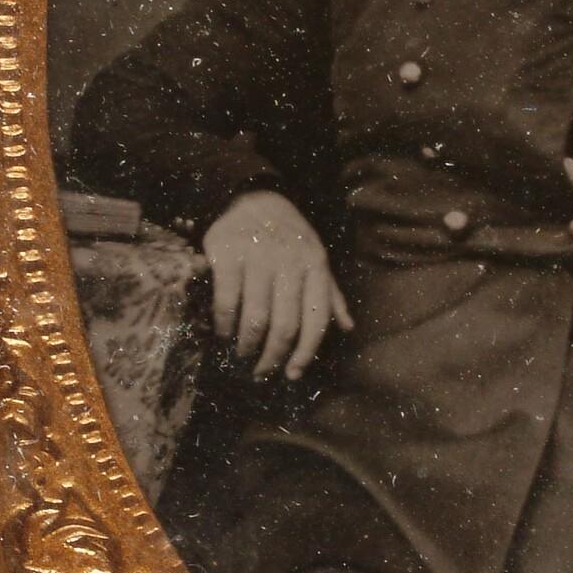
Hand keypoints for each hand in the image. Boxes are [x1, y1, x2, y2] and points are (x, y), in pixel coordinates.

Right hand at [202, 190, 352, 379]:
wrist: (254, 199)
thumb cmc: (290, 238)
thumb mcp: (316, 260)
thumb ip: (331, 295)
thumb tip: (348, 327)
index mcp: (317, 266)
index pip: (316, 320)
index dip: (305, 352)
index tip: (293, 373)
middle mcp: (290, 262)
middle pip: (285, 325)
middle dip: (273, 357)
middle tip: (262, 371)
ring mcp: (258, 257)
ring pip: (256, 318)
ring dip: (248, 345)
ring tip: (243, 354)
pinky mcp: (227, 254)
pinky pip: (227, 301)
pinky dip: (225, 325)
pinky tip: (224, 333)